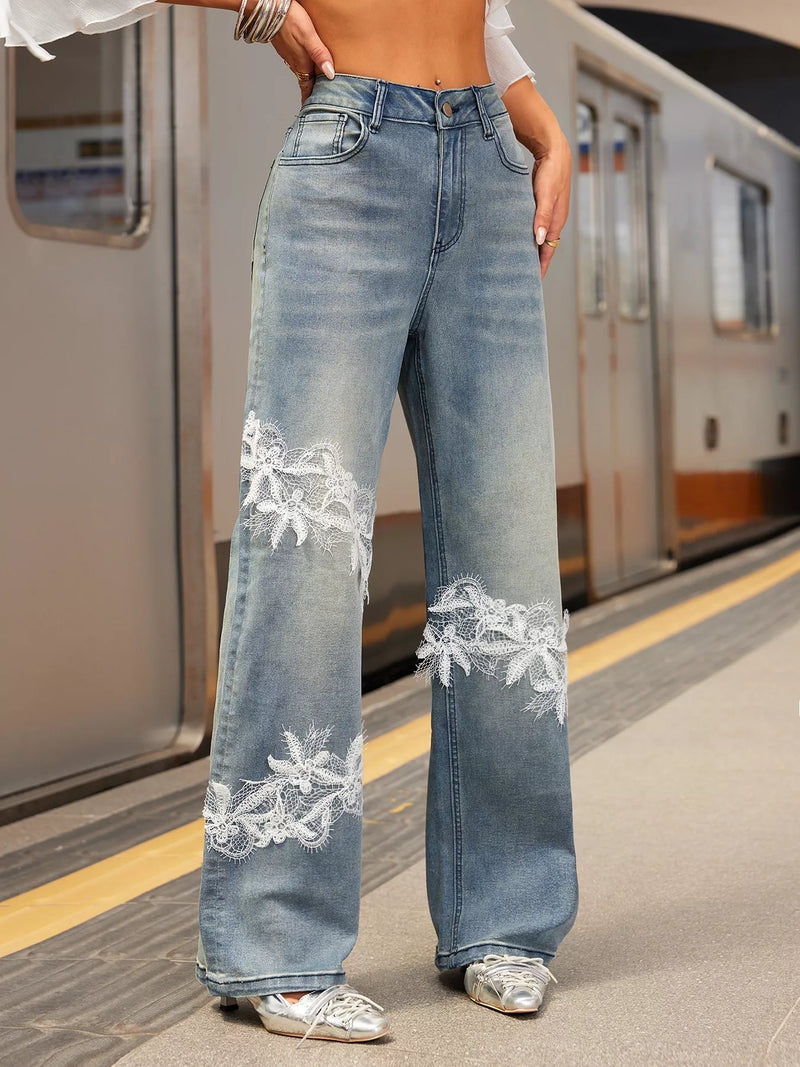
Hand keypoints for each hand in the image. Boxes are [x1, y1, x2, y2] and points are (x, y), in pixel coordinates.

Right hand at [270, 0, 334, 102]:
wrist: (269, 6)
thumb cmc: (289, 18)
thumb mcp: (309, 36)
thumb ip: (320, 55)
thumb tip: (330, 75)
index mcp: (301, 63)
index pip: (307, 87)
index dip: (310, 100)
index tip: (312, 112)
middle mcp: (293, 61)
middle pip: (304, 80)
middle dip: (310, 91)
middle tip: (317, 103)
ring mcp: (288, 53)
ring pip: (299, 69)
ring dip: (306, 78)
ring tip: (314, 84)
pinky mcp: (284, 44)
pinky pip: (294, 59)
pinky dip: (300, 65)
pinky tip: (305, 61)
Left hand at [531, 130, 571, 277]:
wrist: (554, 149)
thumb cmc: (551, 171)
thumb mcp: (545, 194)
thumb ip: (541, 216)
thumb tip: (539, 240)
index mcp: (556, 220)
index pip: (548, 250)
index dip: (541, 266)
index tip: (533, 281)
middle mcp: (553, 219)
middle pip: (545, 246)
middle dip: (536, 261)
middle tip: (523, 275)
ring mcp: (548, 212)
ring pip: (539, 236)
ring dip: (532, 248)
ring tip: (520, 260)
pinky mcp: (541, 204)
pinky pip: (535, 225)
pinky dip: (529, 234)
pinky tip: (519, 236)